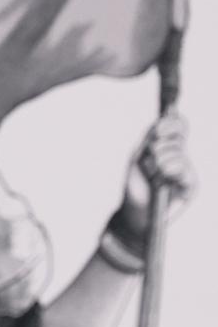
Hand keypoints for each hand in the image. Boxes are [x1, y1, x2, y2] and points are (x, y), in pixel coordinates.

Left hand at [115, 111, 196, 240]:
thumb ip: (152, 135)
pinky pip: (183, 169)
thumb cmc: (136, 185)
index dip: (172, 123)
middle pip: (178, 137)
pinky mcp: (192, 186)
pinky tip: (162, 180)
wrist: (135, 212)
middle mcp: (182, 157)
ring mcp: (188, 171)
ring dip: (159, 162)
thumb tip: (168, 115)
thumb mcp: (139, 155)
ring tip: (153, 176)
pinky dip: (169, 171)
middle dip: (158, 147)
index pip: (180, 126)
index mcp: (171, 148)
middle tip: (149, 163)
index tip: (157, 130)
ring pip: (178, 152)